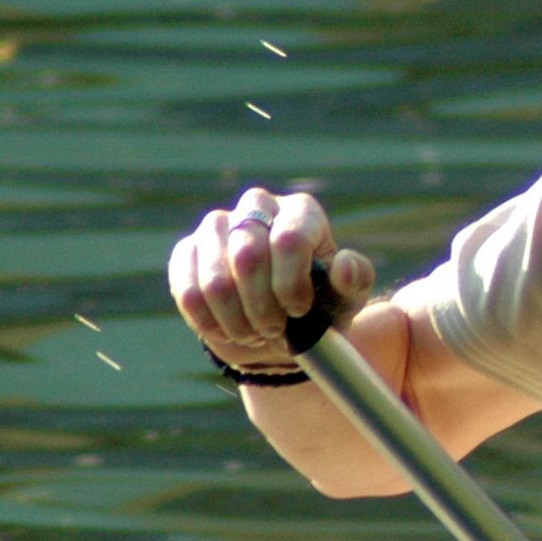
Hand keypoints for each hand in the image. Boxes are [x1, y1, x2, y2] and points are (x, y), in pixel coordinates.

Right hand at [168, 187, 374, 371]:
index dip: (291, 284)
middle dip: (262, 307)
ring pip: (215, 278)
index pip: (288, 239)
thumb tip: (343, 264)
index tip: (299, 311)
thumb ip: (354, 281)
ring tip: (253, 333)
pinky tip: (227, 331)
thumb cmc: (319, 308)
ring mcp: (217, 226)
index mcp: (301, 211)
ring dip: (236, 319)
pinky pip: (187, 289)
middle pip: (248, 256)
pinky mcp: (187, 251)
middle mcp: (257, 207)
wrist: (277, 329)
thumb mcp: (346, 300)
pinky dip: (209, 322)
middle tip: (274, 331)